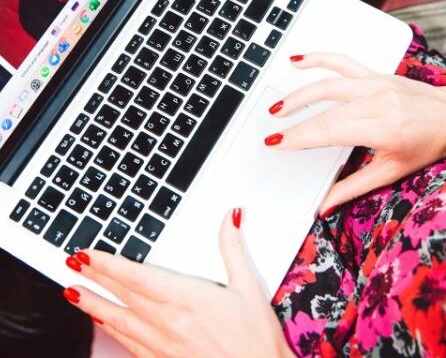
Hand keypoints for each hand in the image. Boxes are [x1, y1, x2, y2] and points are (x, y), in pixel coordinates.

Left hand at [64, 210, 294, 357]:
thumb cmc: (256, 340)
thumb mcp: (249, 287)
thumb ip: (233, 248)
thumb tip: (231, 217)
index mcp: (187, 298)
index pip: (137, 276)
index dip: (108, 263)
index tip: (88, 253)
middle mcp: (169, 322)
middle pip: (122, 296)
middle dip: (94, 278)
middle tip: (71, 264)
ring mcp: (163, 346)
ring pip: (119, 322)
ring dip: (93, 306)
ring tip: (73, 293)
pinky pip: (130, 346)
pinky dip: (111, 332)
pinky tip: (102, 326)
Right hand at [266, 53, 445, 212]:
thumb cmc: (428, 144)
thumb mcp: (392, 172)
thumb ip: (353, 187)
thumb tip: (325, 206)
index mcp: (382, 128)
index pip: (329, 131)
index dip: (299, 137)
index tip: (277, 142)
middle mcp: (377, 102)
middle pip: (324, 111)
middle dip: (294, 123)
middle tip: (271, 132)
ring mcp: (375, 84)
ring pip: (328, 84)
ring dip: (299, 95)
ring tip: (278, 107)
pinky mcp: (375, 74)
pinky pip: (342, 62)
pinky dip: (319, 58)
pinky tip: (298, 60)